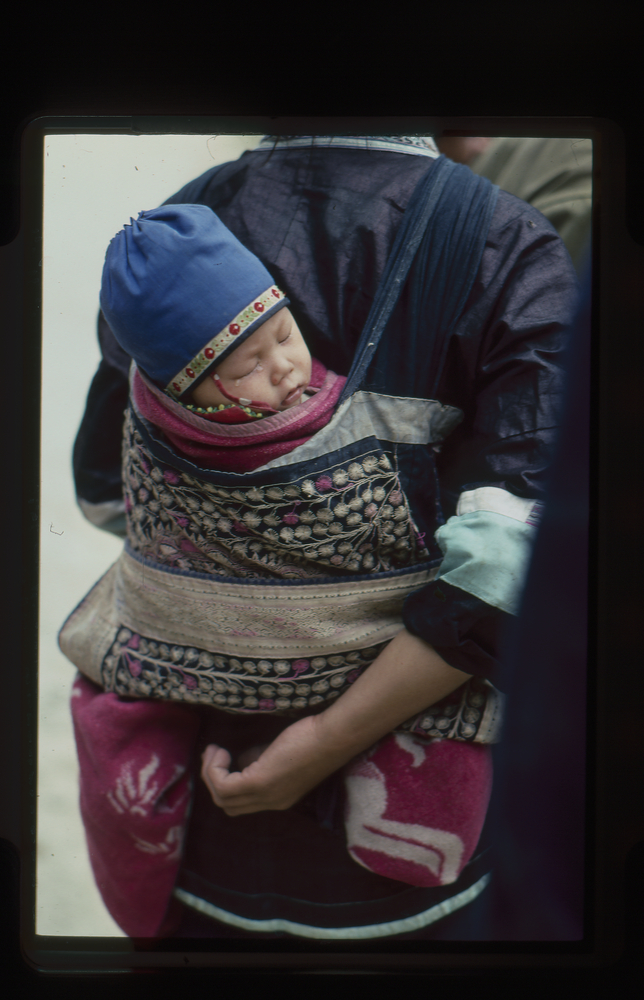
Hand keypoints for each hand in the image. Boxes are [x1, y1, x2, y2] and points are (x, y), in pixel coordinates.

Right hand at [200, 713, 348, 816]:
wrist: (333, 737)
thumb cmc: (312, 737)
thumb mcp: (280, 753)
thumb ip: (260, 760)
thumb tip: (240, 760)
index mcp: (278, 798)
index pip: (241, 805)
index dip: (225, 783)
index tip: (224, 759)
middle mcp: (271, 802)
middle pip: (228, 806)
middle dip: (213, 780)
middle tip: (213, 756)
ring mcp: (265, 794)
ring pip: (222, 798)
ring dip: (211, 773)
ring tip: (214, 752)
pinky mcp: (261, 781)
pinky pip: (223, 785)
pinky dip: (215, 769)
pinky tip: (220, 751)